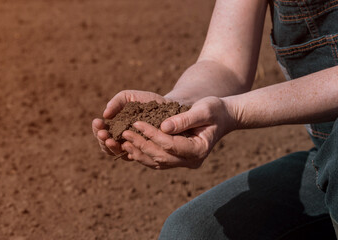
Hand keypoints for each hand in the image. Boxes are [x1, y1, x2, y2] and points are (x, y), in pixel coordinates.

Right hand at [92, 90, 167, 157]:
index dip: (98, 129)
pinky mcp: (146, 152)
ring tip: (110, 140)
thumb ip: (116, 102)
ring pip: (118, 153)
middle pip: (107, 145)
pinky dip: (129, 152)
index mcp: (115, 128)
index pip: (102, 132)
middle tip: (103, 133)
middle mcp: (122, 140)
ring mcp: (134, 148)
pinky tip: (126, 145)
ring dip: (112, 148)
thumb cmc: (145, 102)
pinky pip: (136, 156)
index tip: (97, 122)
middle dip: (102, 139)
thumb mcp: (129, 97)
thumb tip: (105, 114)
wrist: (167, 106)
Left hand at [121, 96, 236, 168]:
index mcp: (199, 149)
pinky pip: (158, 161)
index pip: (171, 144)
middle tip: (124, 133)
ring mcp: (184, 162)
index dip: (152, 134)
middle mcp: (192, 161)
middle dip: (141, 144)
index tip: (136, 123)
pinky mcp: (177, 160)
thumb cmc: (214, 110)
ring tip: (123, 142)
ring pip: (157, 162)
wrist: (222, 117)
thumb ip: (185, 119)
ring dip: (139, 152)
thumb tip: (163, 126)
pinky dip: (144, 154)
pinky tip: (131, 146)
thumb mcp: (203, 110)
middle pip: (162, 156)